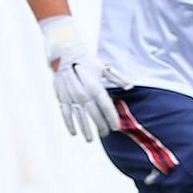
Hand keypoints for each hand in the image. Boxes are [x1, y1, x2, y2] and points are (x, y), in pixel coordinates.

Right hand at [39, 15, 120, 141]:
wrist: (65, 53)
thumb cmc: (87, 61)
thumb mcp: (103, 68)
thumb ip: (117, 79)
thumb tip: (130, 86)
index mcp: (95, 86)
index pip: (106, 107)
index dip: (111, 118)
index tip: (116, 127)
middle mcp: (83, 93)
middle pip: (94, 114)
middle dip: (100, 125)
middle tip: (105, 134)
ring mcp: (71, 96)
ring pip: (80, 116)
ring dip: (85, 129)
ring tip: (90, 139)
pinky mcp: (62, 96)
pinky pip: (66, 113)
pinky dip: (69, 123)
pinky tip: (74, 133)